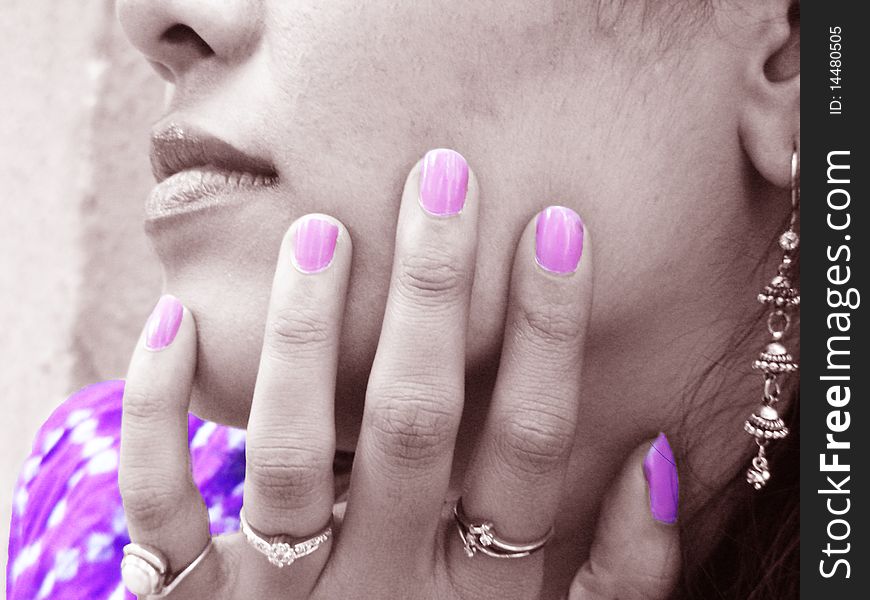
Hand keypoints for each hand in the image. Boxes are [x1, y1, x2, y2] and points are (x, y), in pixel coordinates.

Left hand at [119, 149, 680, 598]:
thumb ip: (617, 580)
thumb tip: (653, 461)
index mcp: (481, 593)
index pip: (529, 447)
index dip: (550, 334)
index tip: (557, 228)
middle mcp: (385, 590)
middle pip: (413, 424)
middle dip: (433, 294)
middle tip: (440, 177)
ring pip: (288, 455)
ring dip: (304, 335)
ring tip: (320, 233)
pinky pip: (162, 512)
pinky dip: (156, 417)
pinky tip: (172, 322)